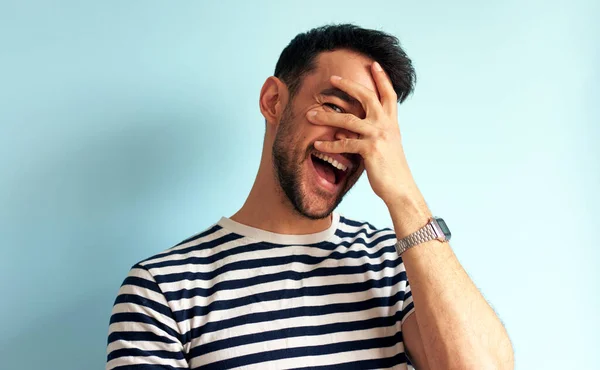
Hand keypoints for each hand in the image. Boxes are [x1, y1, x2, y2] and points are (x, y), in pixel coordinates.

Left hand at [306, 62, 421, 206]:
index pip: (389, 94)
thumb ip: (367, 133)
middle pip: (367, 96)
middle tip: (332, 78)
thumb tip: (341, 129)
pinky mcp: (370, 149)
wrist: (400, 187)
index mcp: (391, 122)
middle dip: (349, 85)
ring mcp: (378, 135)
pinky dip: (329, 145)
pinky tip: (316, 146)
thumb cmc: (390, 168)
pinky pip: (344, 143)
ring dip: (327, 117)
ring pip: (348, 120)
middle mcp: (386, 125)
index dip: (382, 78)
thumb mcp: (384, 145)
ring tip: (310, 115)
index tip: (373, 63)